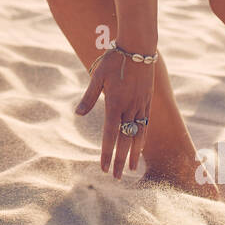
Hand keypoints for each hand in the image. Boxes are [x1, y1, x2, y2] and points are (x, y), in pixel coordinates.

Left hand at [75, 47, 154, 178]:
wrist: (138, 47)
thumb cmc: (114, 60)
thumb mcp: (97, 76)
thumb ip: (89, 97)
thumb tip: (78, 114)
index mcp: (114, 103)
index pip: (109, 135)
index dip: (106, 153)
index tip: (103, 168)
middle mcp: (129, 108)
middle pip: (124, 140)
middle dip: (119, 161)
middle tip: (115, 178)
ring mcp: (140, 105)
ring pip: (138, 135)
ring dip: (133, 154)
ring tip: (130, 170)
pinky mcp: (147, 101)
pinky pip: (145, 124)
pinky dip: (142, 139)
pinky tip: (140, 148)